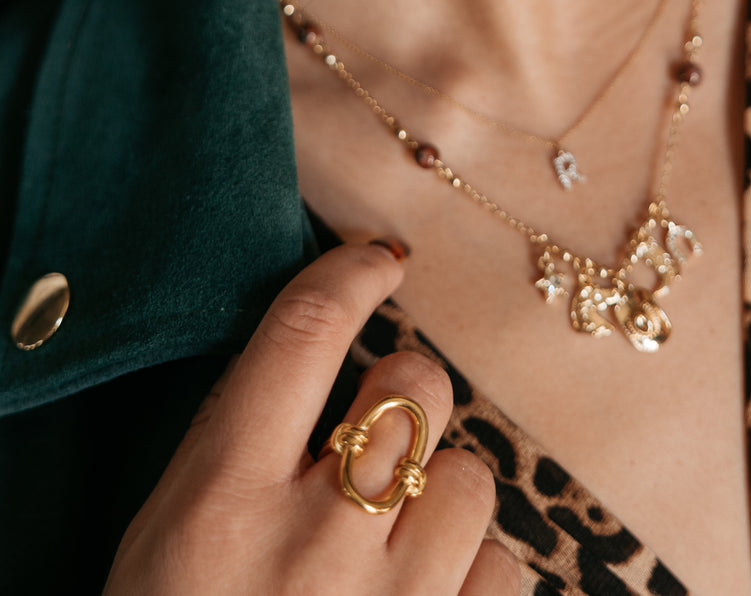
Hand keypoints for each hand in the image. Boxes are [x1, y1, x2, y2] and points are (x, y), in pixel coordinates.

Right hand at [103, 242, 517, 593]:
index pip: (301, 332)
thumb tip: (318, 357)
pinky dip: (474, 581)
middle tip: (380, 440)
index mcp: (223, 498)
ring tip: (397, 548)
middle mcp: (313, 538)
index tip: (378, 261)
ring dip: (443, 498)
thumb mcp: (170, 541)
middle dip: (406, 397)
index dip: (350, 274)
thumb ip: (239, 448)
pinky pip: (505, 569)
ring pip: (471, 475)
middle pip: (413, 386)